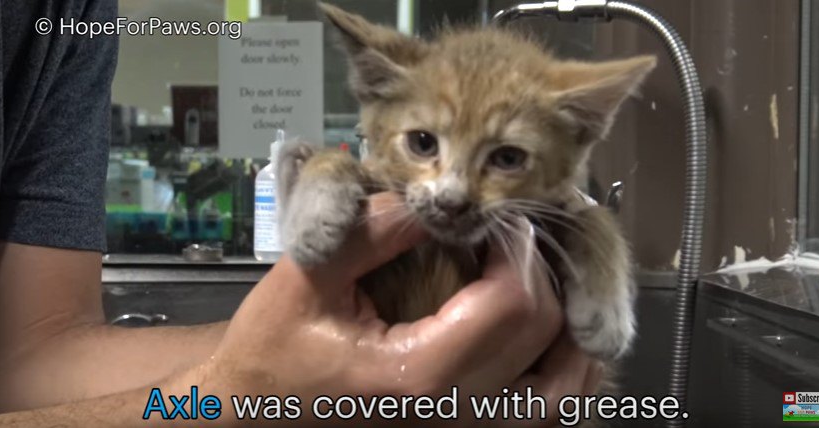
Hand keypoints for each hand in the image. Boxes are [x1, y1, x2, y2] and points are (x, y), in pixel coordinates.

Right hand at [194, 192, 599, 426]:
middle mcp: (456, 412)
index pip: (514, 302)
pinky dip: (563, 373)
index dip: (515, 246)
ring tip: (539, 280)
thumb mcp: (307, 278)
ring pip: (564, 387)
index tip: (490, 218)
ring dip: (567, 326)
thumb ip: (376, 232)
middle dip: (537, 269)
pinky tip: (551, 340)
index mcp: (420, 372)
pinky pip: (544, 412)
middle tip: (503, 237)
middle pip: (546, 332)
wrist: (251, 413)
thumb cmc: (270, 353)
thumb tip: (438, 203)